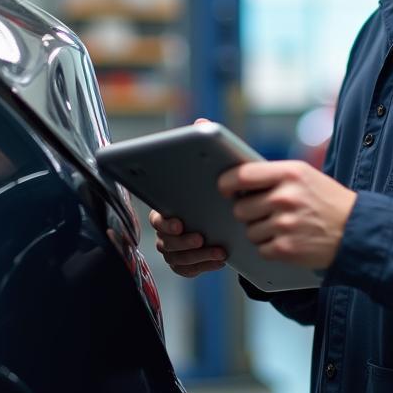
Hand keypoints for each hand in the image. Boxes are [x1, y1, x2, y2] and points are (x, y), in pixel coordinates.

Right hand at [149, 116, 227, 277]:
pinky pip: (187, 270)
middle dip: (183, 243)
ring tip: (217, 250)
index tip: (179, 222)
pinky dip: (202, 267)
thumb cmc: (219, 188)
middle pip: (165, 242)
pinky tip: (219, 259)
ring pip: (176, 259)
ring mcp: (176, 248)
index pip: (157, 218)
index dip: (165, 222)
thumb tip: (200, 122)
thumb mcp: (217, 167)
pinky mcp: (187, 263)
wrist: (236, 211)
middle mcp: (168, 229)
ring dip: (196, 257)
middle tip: (202, 238)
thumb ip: (205, 143)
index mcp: (168, 207)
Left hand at [218, 160, 356, 270]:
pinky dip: (271, 248)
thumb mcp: (305, 176)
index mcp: (289, 173)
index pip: (242, 175)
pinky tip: (288, 241)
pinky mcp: (286, 248)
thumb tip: (237, 182)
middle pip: (240, 208)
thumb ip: (274, 176)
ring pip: (249, 231)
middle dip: (249, 213)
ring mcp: (285, 224)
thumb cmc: (327, 201)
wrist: (357, 230)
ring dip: (261, 232)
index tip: (225, 188)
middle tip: (266, 213)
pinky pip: (261, 249)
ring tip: (284, 227)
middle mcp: (285, 197)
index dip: (227, 183)